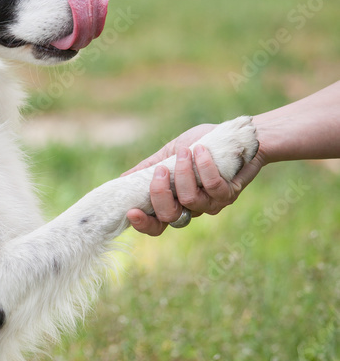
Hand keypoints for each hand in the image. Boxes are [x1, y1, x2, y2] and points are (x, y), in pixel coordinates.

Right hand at [123, 124, 264, 235]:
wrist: (238, 136)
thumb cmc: (203, 144)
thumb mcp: (170, 153)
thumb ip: (150, 167)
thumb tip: (122, 179)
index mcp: (175, 202)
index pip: (156, 225)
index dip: (143, 224)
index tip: (131, 212)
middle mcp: (193, 208)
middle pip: (170, 217)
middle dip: (160, 194)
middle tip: (161, 170)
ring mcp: (212, 204)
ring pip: (190, 200)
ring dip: (184, 173)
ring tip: (184, 152)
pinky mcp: (229, 194)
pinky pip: (212, 186)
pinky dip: (204, 167)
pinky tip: (201, 150)